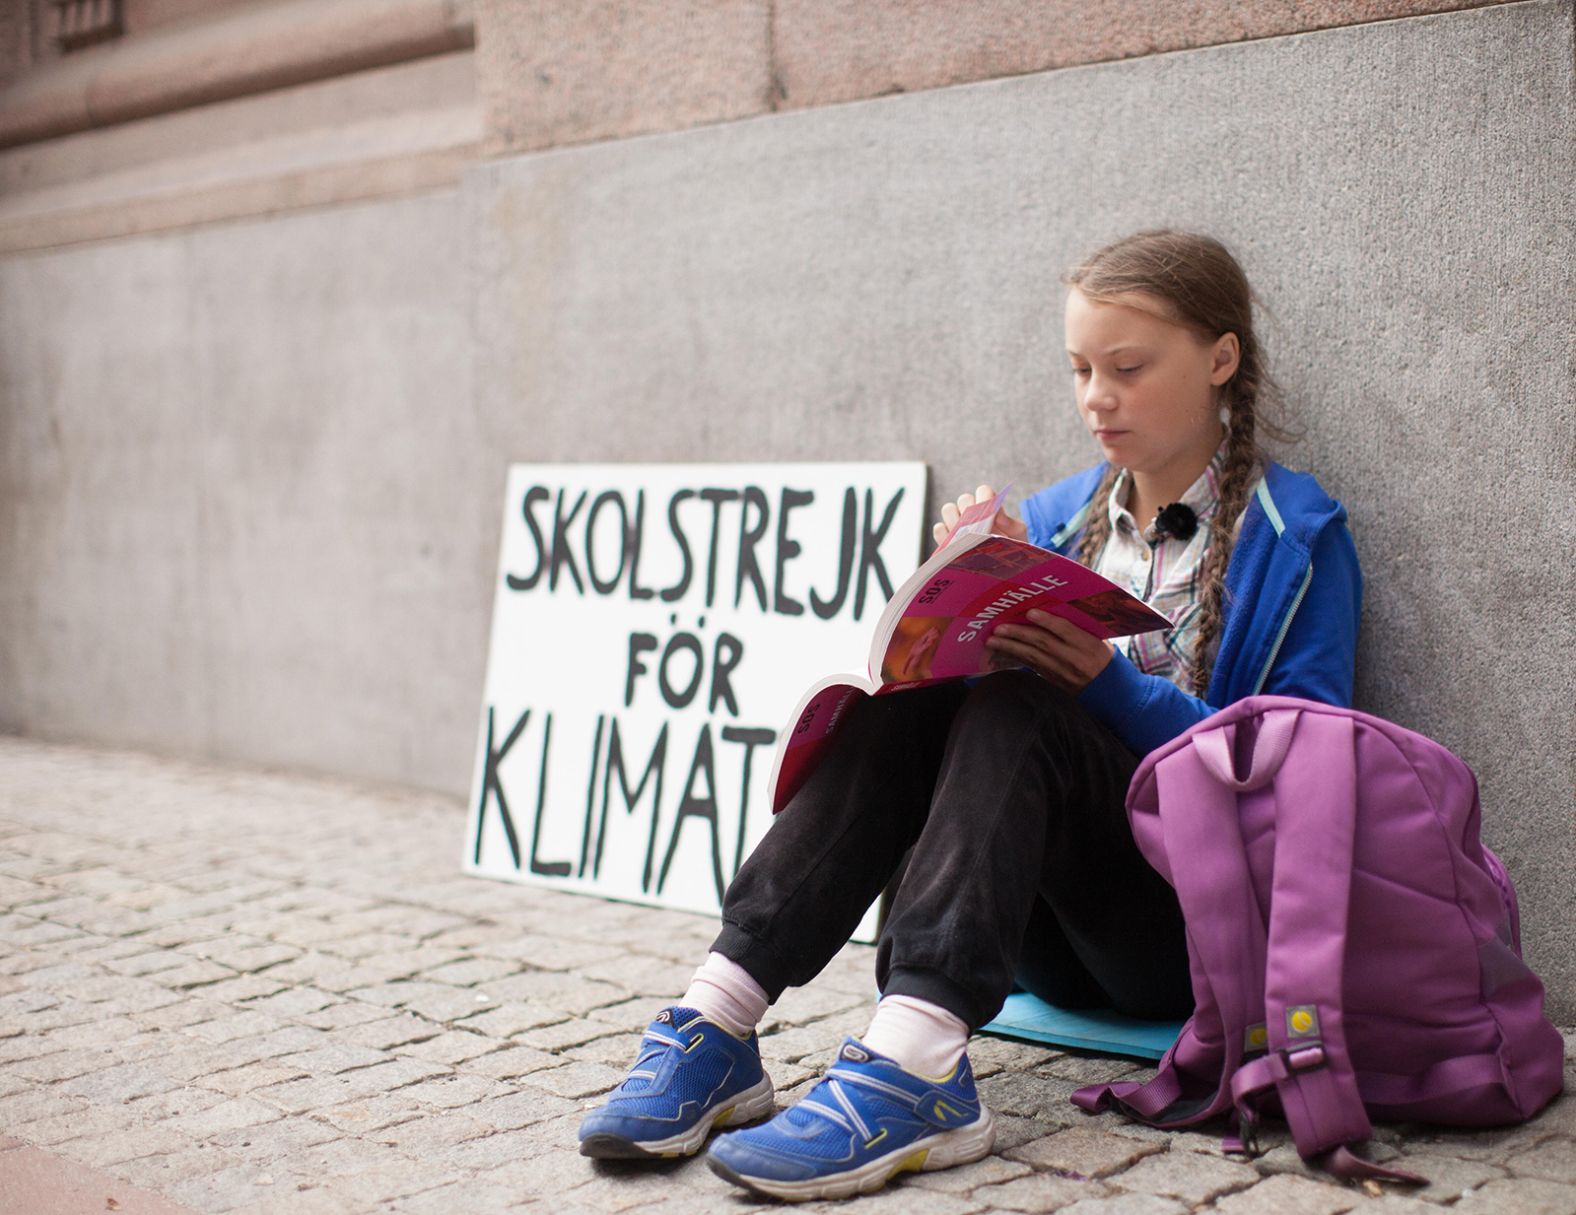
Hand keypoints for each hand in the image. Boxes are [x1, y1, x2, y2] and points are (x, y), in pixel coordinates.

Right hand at [931, 484, 1028, 546]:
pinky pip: (939, 529)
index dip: (984, 498)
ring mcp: (957, 521)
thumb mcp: (1017, 535)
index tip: (990, 513)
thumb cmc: (1012, 544)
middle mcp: (970, 509)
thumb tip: (997, 516)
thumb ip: (1011, 523)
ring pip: (948, 509)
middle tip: (977, 527)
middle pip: (964, 499)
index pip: (983, 491)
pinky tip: (955, 545)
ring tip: (965, 537)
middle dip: (970, 511)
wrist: (1004, 564)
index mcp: (989, 504)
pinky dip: (944, 535)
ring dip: (955, 521)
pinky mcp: (945, 536)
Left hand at [986, 609, 1113, 693]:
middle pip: (1043, 644)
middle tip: (998, 628)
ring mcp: (1061, 672)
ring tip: (992, 641)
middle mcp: (1073, 658)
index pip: (1066, 630)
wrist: (1109, 689)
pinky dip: (1015, 659)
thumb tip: (1051, 606)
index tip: (1030, 612)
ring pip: (1032, 657)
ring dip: (1010, 648)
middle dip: (1019, 634)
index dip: (1048, 621)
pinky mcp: (1052, 680)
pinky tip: (1001, 653)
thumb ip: (1077, 625)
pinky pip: (1031, 667)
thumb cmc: (1101, 656)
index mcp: (1088, 644)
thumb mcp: (1097, 639)